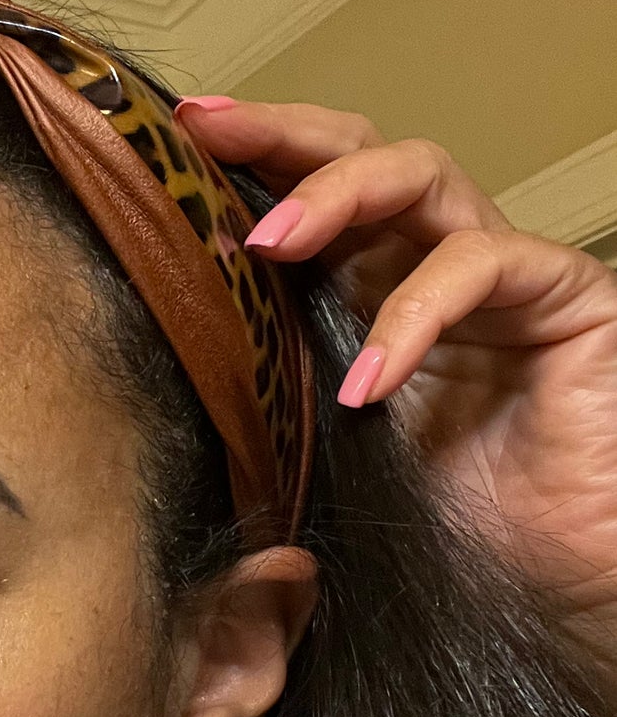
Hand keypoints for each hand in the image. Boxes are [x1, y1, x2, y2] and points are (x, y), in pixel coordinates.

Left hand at [176, 95, 616, 716]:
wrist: (556, 580)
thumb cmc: (443, 525)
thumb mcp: (321, 456)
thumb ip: (266, 403)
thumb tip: (150, 381)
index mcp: (370, 290)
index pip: (306, 192)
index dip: (244, 161)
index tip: (168, 142)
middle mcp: (431, 262)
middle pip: (360, 150)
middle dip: (280, 136)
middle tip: (206, 136)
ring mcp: (501, 272)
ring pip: (422, 174)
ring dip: (337, 194)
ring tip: (268, 244)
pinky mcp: (566, 296)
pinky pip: (484, 264)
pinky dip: (415, 314)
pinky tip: (368, 380)